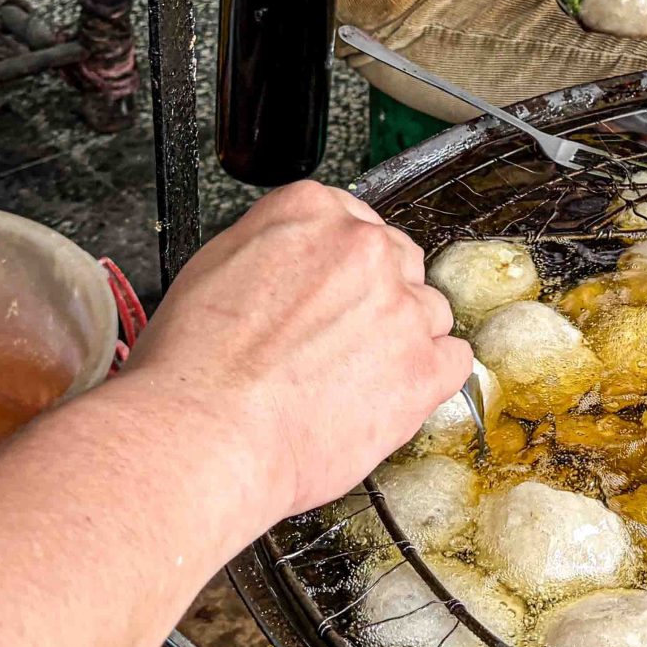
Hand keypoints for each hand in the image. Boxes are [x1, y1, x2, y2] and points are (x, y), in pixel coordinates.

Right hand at [121, 181, 466, 519]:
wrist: (207, 435)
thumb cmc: (192, 370)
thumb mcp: (212, 269)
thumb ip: (271, 250)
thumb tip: (289, 263)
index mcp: (308, 212)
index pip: (352, 220)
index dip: (340, 266)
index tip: (330, 290)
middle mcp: (362, 247)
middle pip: (396, 260)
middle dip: (374, 298)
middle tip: (337, 340)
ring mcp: (400, 305)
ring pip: (428, 309)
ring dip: (402, 338)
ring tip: (354, 378)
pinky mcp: (424, 367)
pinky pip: (454, 359)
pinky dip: (430, 378)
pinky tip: (392, 396)